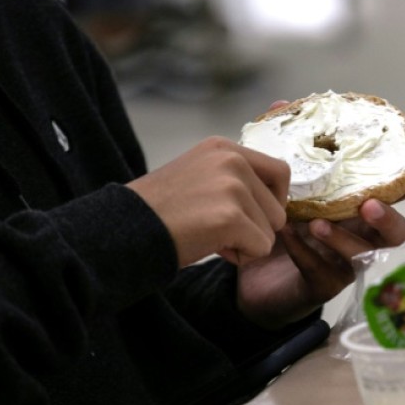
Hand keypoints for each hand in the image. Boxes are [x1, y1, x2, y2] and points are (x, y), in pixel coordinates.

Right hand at [127, 136, 289, 266]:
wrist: (124, 230)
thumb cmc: (160, 212)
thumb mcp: (199, 176)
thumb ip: (234, 179)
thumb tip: (276, 201)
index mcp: (224, 148)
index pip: (280, 172)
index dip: (271, 200)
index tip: (248, 214)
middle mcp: (232, 160)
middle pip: (278, 207)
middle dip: (255, 227)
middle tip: (217, 229)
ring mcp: (232, 186)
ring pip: (271, 230)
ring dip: (246, 242)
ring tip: (209, 235)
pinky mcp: (231, 216)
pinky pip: (261, 248)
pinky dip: (240, 256)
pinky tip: (210, 246)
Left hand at [237, 147, 404, 329]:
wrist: (250, 266)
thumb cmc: (276, 218)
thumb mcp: (279, 180)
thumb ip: (285, 146)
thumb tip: (280, 105)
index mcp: (359, 206)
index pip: (396, 191)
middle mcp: (361, 235)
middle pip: (396, 233)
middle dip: (387, 218)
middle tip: (368, 205)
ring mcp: (345, 263)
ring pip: (362, 255)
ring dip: (343, 237)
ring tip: (317, 223)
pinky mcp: (322, 285)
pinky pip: (323, 271)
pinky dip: (306, 252)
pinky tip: (288, 236)